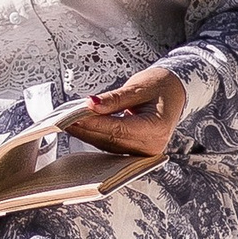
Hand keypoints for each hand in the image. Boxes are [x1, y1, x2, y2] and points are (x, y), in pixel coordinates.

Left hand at [65, 68, 185, 162]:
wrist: (174, 93)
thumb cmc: (161, 87)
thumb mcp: (138, 87)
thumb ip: (114, 99)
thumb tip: (91, 104)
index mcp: (156, 128)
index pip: (118, 129)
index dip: (94, 123)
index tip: (74, 116)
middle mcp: (151, 145)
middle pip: (111, 140)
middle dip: (86, 129)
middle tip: (63, 118)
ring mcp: (144, 151)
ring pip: (108, 145)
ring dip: (87, 133)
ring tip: (68, 121)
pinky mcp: (135, 151)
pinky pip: (111, 145)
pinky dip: (96, 135)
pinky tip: (81, 127)